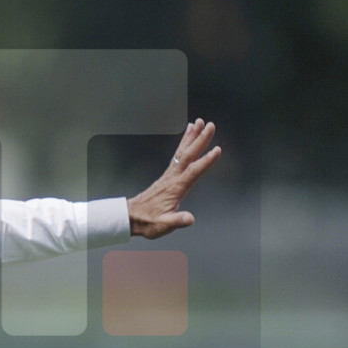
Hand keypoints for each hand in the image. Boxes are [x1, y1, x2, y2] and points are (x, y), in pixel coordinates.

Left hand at [127, 119, 220, 238]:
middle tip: (209, 125)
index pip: (193, 172)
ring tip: (198, 123)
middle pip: (188, 155)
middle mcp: (172, 178)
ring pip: (182, 152)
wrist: (131, 217)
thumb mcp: (163, 225)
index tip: (217, 150)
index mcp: (175, 188)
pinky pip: (177, 155)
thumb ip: (177, 221)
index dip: (205, 161)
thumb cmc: (148, 221)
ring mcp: (169, 175)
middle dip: (200, 139)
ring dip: (191, 137)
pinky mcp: (167, 175)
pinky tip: (187, 137)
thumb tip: (190, 218)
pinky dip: (183, 144)